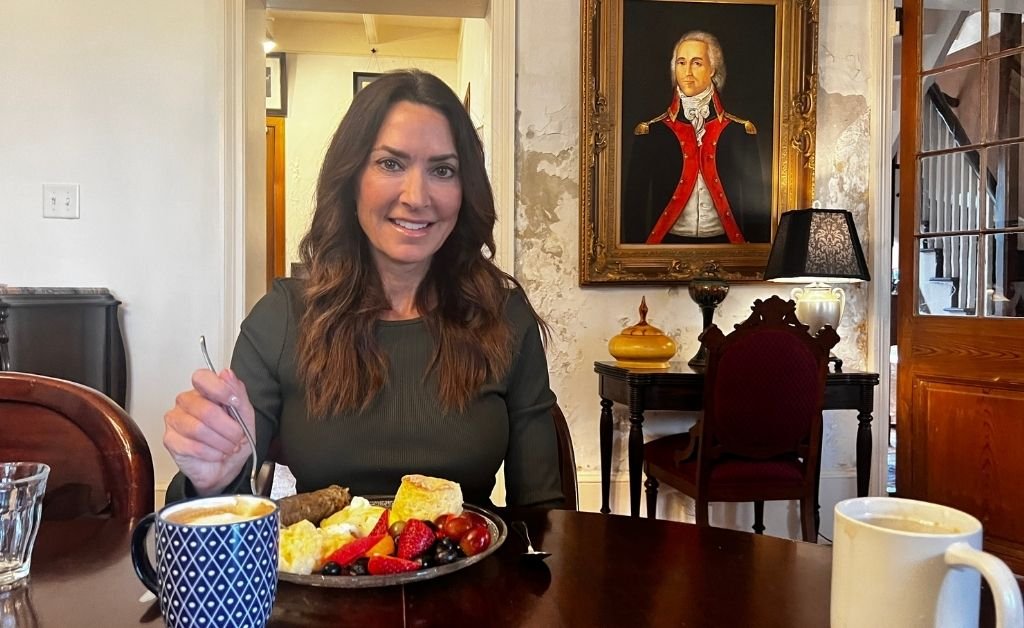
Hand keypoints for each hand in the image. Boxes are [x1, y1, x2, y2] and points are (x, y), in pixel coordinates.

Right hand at [163, 369, 256, 495]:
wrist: (226, 467)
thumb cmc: (233, 439)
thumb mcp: (246, 416)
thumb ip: (238, 393)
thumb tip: (227, 374)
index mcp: (204, 391)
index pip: (202, 377)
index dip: (220, 389)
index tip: (234, 402)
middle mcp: (186, 401)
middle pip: (206, 409)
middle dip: (228, 428)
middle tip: (237, 437)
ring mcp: (175, 419)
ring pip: (198, 429)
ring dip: (221, 442)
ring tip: (228, 447)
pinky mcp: (170, 440)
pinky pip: (192, 446)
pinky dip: (211, 453)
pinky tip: (216, 454)